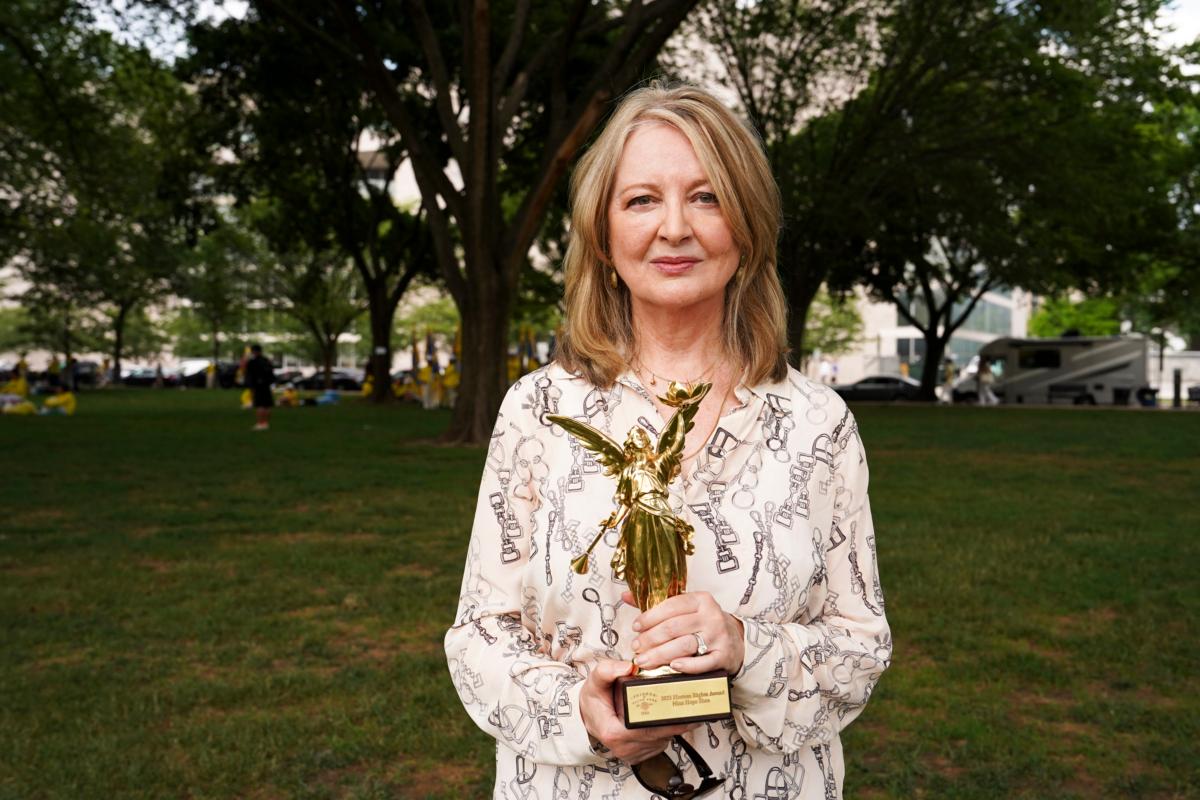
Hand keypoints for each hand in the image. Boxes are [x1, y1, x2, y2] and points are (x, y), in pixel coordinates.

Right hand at [579, 658, 699, 763]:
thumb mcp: (595, 680)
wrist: (586, 714)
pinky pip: (657, 745)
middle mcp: (623, 747)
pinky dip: (666, 733)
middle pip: (658, 736)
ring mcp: (631, 754)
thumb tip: (628, 666)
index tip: (682, 711)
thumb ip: (608, 670)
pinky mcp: (637, 756)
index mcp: (613, 732)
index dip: (667, 722)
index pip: (646, 729)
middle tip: (696, 710)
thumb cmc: (594, 699)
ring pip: (660, 742)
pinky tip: (672, 720)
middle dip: (678, 723)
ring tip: (686, 712)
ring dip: (674, 728)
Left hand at [626, 590, 744, 675]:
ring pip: (684, 645)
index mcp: (700, 600)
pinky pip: (703, 663)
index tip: (636, 627)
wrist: (736, 639)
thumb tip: (626, 596)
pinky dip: (687, 666)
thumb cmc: (703, 623)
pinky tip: (672, 667)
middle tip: (636, 647)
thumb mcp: (686, 608)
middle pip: (674, 627)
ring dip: (660, 654)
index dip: (650, 617)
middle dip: (650, 638)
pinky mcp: (723, 656)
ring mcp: (718, 637)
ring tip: (644, 660)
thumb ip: (657, 604)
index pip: (671, 606)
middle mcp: (711, 616)